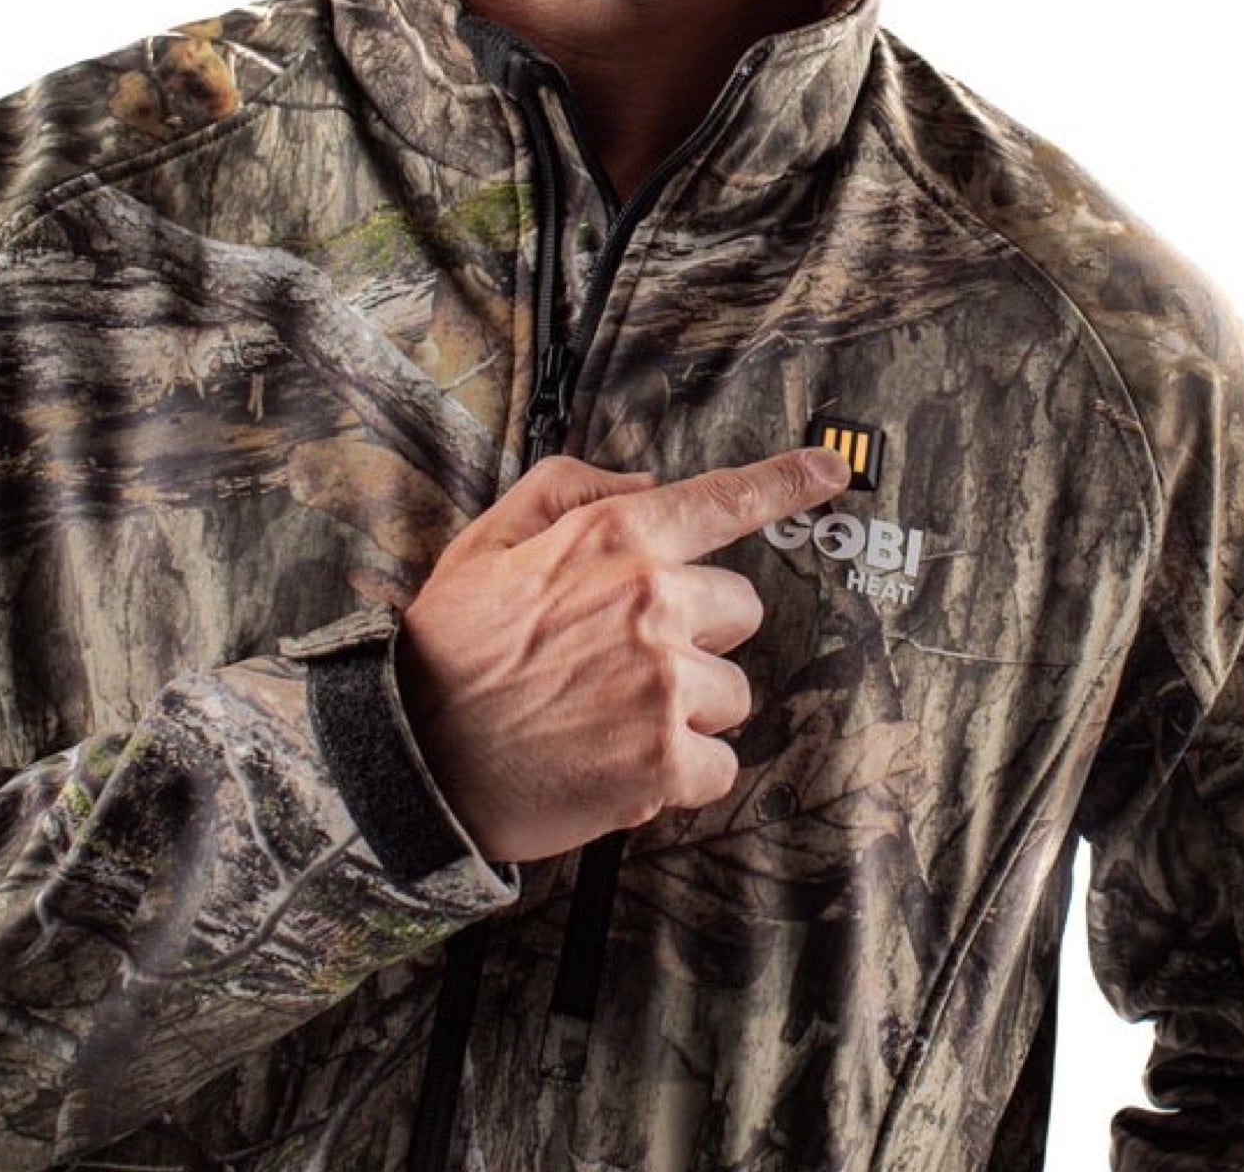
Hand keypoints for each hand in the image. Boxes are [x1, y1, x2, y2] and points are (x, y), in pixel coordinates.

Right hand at [394, 445, 848, 860]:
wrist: (410, 758)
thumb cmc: (449, 647)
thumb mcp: (490, 539)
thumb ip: (570, 490)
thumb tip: (645, 482)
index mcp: (616, 539)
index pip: (722, 500)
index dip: (787, 480)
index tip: (833, 468)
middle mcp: (652, 600)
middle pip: (740, 610)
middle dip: (698, 635)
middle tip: (624, 660)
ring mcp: (663, 681)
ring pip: (733, 691)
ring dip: (688, 708)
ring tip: (610, 718)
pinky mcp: (662, 759)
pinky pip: (720, 764)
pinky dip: (682, 775)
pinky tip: (622, 767)